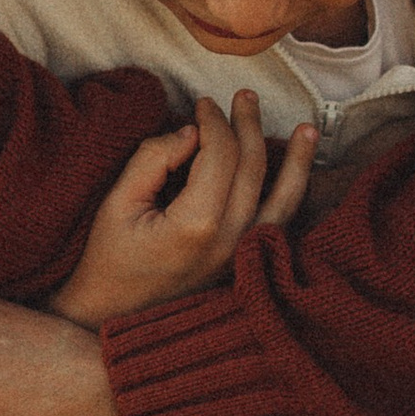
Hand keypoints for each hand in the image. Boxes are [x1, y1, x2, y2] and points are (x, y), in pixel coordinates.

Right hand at [51, 93, 316, 324]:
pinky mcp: (242, 268)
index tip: (202, 105)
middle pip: (252, 168)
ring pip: (284, 201)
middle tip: (243, 97)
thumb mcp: (118, 201)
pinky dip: (293, 197)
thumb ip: (154, 159)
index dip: (214, 120)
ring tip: (308, 129)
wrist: (107, 318)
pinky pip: (279, 226)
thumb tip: (191, 134)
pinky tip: (299, 176)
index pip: (220, 154)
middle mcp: (229, 242)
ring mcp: (241, 258)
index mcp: (197, 224)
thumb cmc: (106, 259)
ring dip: (297, 162)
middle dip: (248, 125)